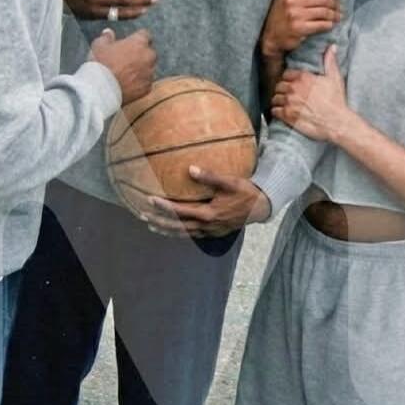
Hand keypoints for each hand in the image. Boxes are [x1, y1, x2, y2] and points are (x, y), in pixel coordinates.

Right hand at [91, 28, 155, 102]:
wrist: (102, 89)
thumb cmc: (101, 64)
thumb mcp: (99, 45)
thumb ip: (106, 37)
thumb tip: (108, 33)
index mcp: (138, 42)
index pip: (145, 35)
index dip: (137, 38)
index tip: (131, 42)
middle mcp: (148, 56)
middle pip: (149, 52)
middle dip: (141, 55)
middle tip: (127, 59)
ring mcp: (149, 73)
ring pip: (149, 68)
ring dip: (141, 69)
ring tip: (126, 74)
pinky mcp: (147, 87)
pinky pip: (146, 82)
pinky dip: (139, 83)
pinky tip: (128, 84)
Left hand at [147, 170, 271, 237]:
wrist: (261, 208)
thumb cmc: (246, 192)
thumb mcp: (230, 182)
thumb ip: (210, 177)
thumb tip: (191, 169)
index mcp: (209, 214)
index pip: (181, 211)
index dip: (164, 207)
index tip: (150, 200)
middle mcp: (207, 226)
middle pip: (178, 226)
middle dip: (160, 222)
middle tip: (143, 216)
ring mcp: (211, 231)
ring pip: (184, 233)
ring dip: (167, 229)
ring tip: (152, 226)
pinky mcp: (214, 232)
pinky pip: (192, 234)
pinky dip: (180, 232)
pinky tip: (173, 229)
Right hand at [260, 0, 341, 58]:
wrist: (269, 36)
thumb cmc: (277, 13)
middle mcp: (291, 1)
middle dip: (335, 2)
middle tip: (339, 6)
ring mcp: (295, 15)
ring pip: (324, 11)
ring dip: (334, 14)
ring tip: (338, 16)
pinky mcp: (299, 29)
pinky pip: (321, 24)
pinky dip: (329, 24)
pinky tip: (330, 24)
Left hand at [270, 45, 350, 142]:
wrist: (336, 122)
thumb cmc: (337, 101)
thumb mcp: (335, 78)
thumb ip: (330, 61)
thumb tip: (332, 46)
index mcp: (303, 77)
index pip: (286, 74)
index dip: (288, 79)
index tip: (291, 83)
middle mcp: (293, 88)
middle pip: (279, 86)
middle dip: (282, 90)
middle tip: (287, 94)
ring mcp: (289, 102)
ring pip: (275, 98)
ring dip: (278, 101)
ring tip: (283, 104)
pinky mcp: (287, 115)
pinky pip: (274, 111)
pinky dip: (276, 112)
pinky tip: (281, 113)